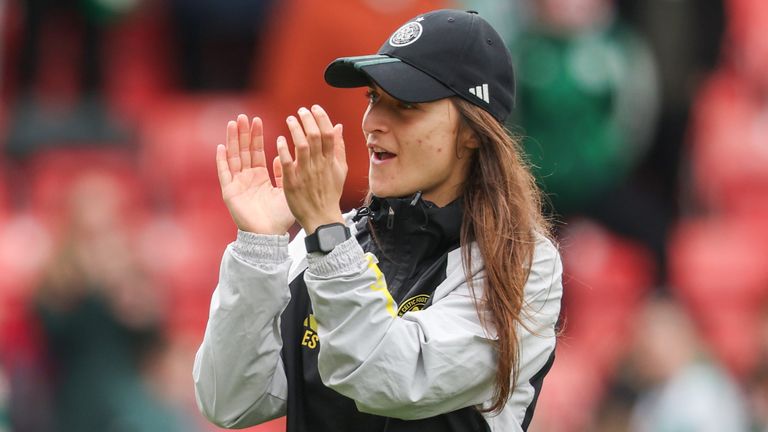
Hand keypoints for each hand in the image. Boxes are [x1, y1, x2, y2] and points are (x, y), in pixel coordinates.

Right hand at [216, 114, 294, 234]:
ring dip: (232, 141)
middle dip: (243, 133)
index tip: (257, 120)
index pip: (257, 152)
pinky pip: (224, 174)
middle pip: (243, 151)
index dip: (256, 136)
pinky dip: (222, 161)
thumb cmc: (280, 218)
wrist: (269, 236)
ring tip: (233, 124)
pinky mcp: (230, 192)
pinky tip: (221, 147)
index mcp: (260, 178)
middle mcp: (247, 179)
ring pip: (233, 158)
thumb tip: (280, 156)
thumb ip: (283, 173)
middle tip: (243, 116)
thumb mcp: (286, 190)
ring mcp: (237, 184)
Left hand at [277, 105, 347, 233]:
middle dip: (308, 120)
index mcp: (331, 161)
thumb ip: (339, 148)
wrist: (321, 218)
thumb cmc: (330, 194)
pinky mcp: (292, 183)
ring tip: (290, 119)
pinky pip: (287, 163)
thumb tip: (339, 127)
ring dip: (296, 130)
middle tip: (301, 111)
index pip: (329, 134)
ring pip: (302, 146)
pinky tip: (280, 140)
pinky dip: (284, 150)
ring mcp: (306, 174)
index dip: (322, 118)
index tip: (314, 108)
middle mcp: (319, 165)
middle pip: (315, 136)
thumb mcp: (340, 170)